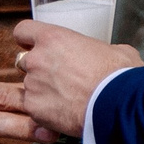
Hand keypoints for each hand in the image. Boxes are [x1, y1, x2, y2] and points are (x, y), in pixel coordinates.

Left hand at [12, 19, 142, 136]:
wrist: (118, 104)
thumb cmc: (119, 74)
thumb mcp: (116, 50)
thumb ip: (99, 49)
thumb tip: (103, 55)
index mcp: (54, 39)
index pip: (24, 30)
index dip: (28, 38)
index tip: (32, 44)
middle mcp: (37, 60)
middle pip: (25, 61)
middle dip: (39, 68)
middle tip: (60, 77)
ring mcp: (32, 86)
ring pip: (31, 87)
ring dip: (45, 91)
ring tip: (69, 99)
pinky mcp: (34, 109)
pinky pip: (35, 107)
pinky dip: (47, 110)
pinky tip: (66, 112)